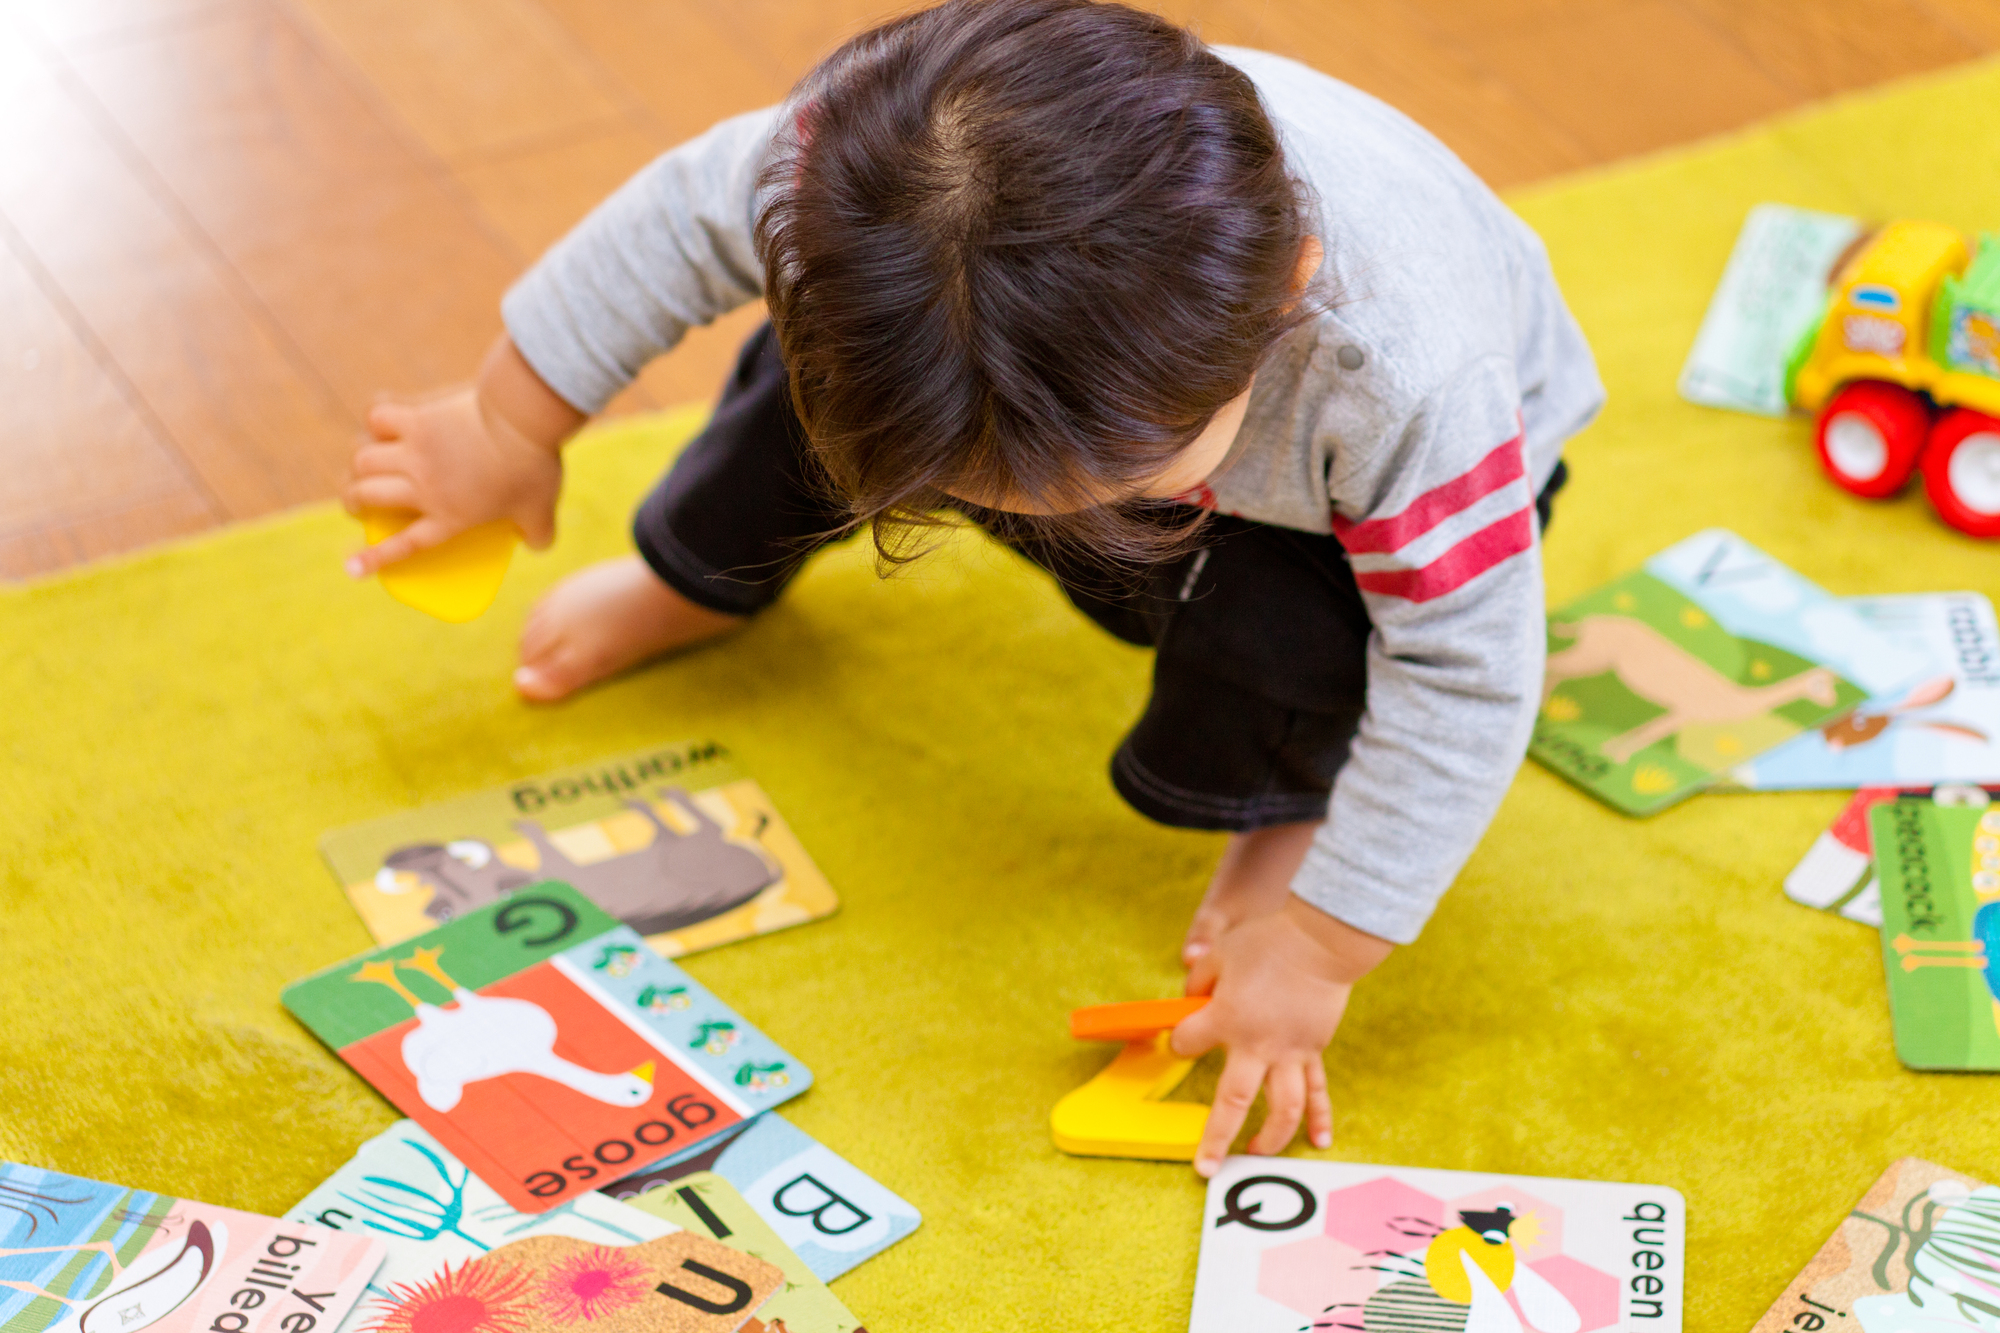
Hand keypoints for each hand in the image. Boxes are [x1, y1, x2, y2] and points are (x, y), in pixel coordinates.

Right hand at [342, 337, 581, 575]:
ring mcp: (415, 450)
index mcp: (450, 516)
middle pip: (366, 496)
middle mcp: (423, 487)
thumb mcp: (542, 511)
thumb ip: (539, 534)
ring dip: (360, 463)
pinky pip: (377, 417)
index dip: (375, 559)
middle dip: (353, 501)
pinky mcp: (416, 417)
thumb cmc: (533, 466)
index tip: (350, 568)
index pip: (405, 545)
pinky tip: (382, 421)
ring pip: (363, 460)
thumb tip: (538, 545)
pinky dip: (375, 419)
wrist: (522, 418)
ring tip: (364, 465)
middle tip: (357, 501)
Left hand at [1172, 896, 1391, 1176]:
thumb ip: (1199, 979)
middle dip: (1216, 1138)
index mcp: (1226, 1019)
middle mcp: (1256, 1045)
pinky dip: (1319, 1118)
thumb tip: (1191, 998)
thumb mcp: (1220, 953)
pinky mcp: (1312, 1050)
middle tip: (1205, 1167)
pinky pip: (1317, 1091)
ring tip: (1256, 1154)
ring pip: (1281, 1108)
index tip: (1182, 1038)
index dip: (1179, 1042)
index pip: (1187, 1043)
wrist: (1320, 941)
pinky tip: (1318, 1142)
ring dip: (1270, 1138)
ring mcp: (1289, 1053)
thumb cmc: (1268, 942)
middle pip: (1233, 1103)